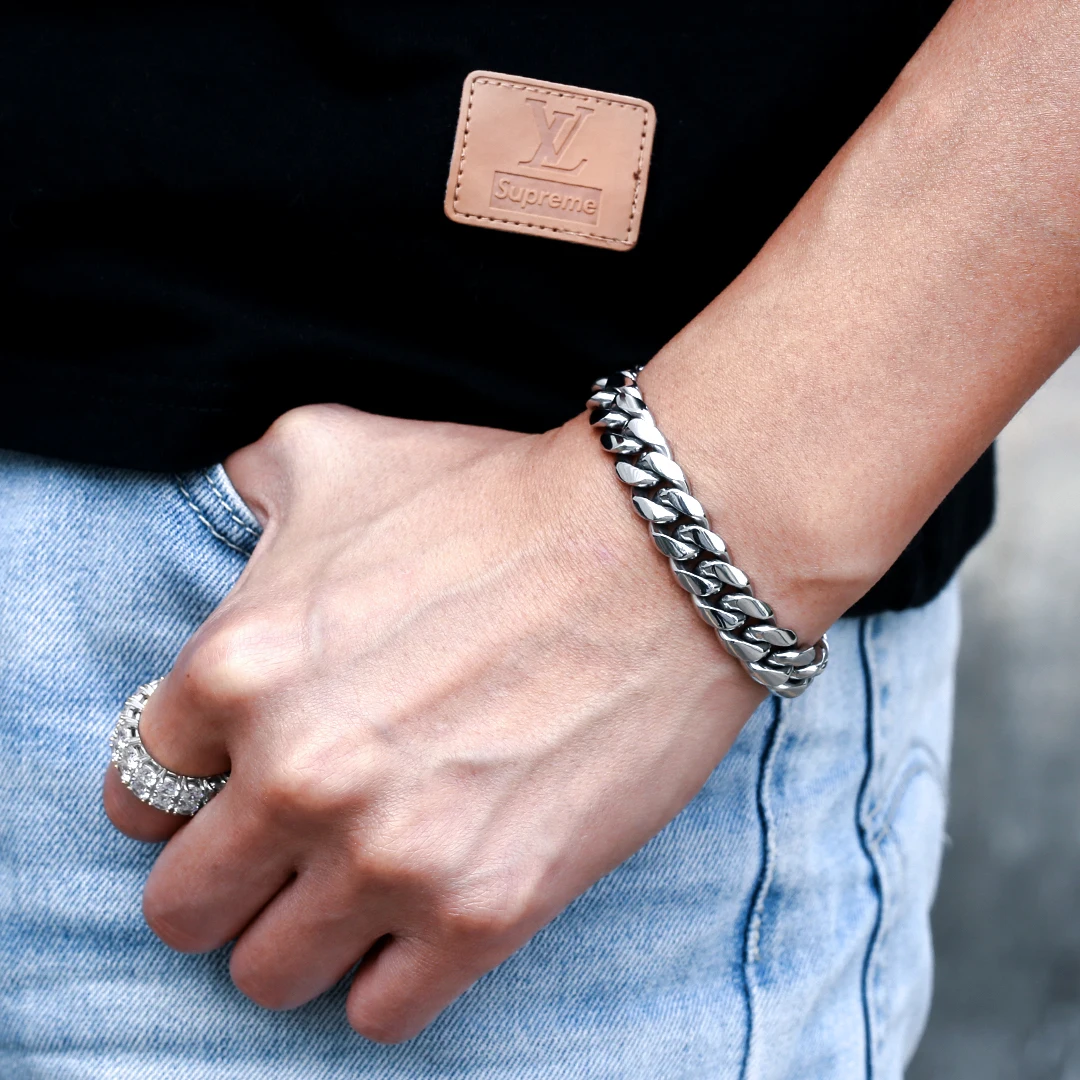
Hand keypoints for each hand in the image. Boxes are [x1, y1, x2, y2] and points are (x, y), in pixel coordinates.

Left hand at [103, 404, 764, 1041]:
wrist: (658, 549)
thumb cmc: (498, 498)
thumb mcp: (339, 451)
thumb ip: (251, 484)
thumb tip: (231, 511)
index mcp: (239, 668)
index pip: (136, 791)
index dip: (183, 789)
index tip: (230, 784)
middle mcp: (297, 775)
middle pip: (182, 907)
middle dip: (223, 879)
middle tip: (284, 846)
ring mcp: (390, 854)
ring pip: (269, 975)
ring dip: (302, 936)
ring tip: (353, 884)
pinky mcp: (482, 911)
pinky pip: (378, 1015)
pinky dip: (386, 980)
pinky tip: (417, 920)